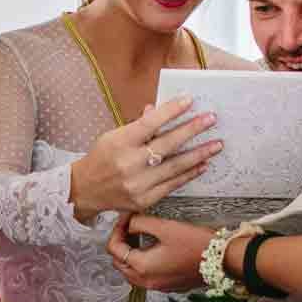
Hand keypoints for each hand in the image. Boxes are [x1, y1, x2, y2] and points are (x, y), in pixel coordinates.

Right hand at [69, 97, 220, 222]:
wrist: (85, 190)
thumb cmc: (102, 158)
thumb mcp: (113, 136)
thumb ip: (138, 125)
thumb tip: (158, 109)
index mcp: (119, 143)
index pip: (150, 123)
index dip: (171, 111)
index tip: (190, 101)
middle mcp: (129, 164)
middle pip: (167, 145)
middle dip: (192, 130)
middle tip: (211, 119)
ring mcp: (137, 184)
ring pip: (175, 166)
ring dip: (199, 154)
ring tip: (216, 144)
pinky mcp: (144, 200)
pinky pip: (172, 185)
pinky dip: (189, 174)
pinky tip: (202, 164)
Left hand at [106, 213, 216, 292]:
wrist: (222, 260)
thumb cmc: (197, 245)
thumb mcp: (165, 227)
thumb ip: (140, 223)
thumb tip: (128, 223)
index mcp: (142, 267)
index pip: (114, 249)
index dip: (116, 230)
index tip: (125, 219)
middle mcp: (146, 281)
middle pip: (119, 263)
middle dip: (121, 243)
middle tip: (129, 227)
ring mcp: (156, 286)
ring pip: (130, 271)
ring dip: (130, 254)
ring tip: (139, 237)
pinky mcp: (167, 286)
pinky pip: (145, 276)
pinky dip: (142, 263)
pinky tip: (152, 249)